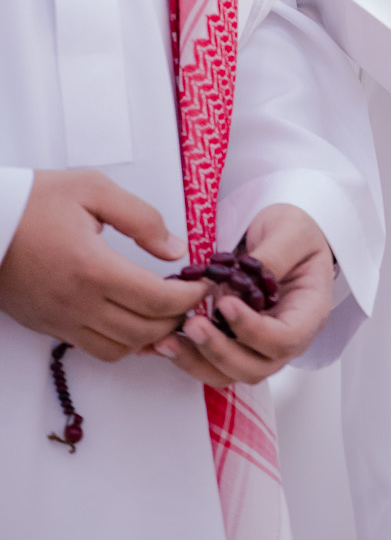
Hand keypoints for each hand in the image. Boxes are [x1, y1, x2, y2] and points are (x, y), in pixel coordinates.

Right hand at [0, 169, 207, 360]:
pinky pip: (95, 349)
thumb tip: (175, 249)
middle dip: (179, 318)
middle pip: (144, 331)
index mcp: (92, 268)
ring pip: (121, 349)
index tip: (206, 285)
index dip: (190, 297)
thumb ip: (141, 218)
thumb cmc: (36, 201)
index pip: (156, 300)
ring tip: (171, 313)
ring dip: (152, 337)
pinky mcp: (50, 327)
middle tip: (195, 299)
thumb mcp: (94, 190)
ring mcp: (62, 321)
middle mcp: (77, 304)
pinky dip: (124, 344)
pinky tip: (137, 323)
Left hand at [154, 203, 334, 385]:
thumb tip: (242, 282)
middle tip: (193, 324)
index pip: (286, 338)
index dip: (254, 330)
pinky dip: (188, 357)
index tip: (225, 304)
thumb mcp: (291, 231)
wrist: (284, 235)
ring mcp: (260, 347)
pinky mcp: (235, 344)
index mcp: (310, 312)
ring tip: (169, 339)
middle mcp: (287, 338)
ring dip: (198, 360)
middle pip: (255, 366)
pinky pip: (212, 364)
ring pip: (229, 373)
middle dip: (220, 350)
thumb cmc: (296, 232)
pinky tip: (165, 341)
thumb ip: (273, 254)